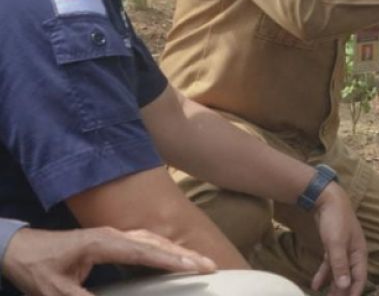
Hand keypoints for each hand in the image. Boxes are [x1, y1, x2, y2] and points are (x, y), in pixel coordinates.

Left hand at [4, 227, 215, 295]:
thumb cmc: (37, 268)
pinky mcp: (111, 240)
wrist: (20, 248)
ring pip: (153, 241)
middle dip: (185, 254)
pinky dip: (164, 250)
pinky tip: (174, 258)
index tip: (195, 266)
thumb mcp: (56, 292)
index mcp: (102, 244)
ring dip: (177, 251)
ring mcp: (113, 235)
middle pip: (156, 243)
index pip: (144, 252)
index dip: (171, 259)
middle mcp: (113, 235)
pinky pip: (144, 243)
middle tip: (211, 265)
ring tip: (201, 262)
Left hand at [310, 183, 366, 295]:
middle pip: (349, 277)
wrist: (326, 199)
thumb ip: (340, 265)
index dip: (355, 292)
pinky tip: (315, 285)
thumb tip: (345, 286)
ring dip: (333, 286)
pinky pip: (329, 265)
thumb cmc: (335, 220)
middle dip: (342, 291)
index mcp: (359, 253)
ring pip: (339, 272)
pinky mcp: (332, 246)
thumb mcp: (336, 244)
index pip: (360, 278)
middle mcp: (353, 253)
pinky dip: (323, 275)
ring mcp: (343, 249)